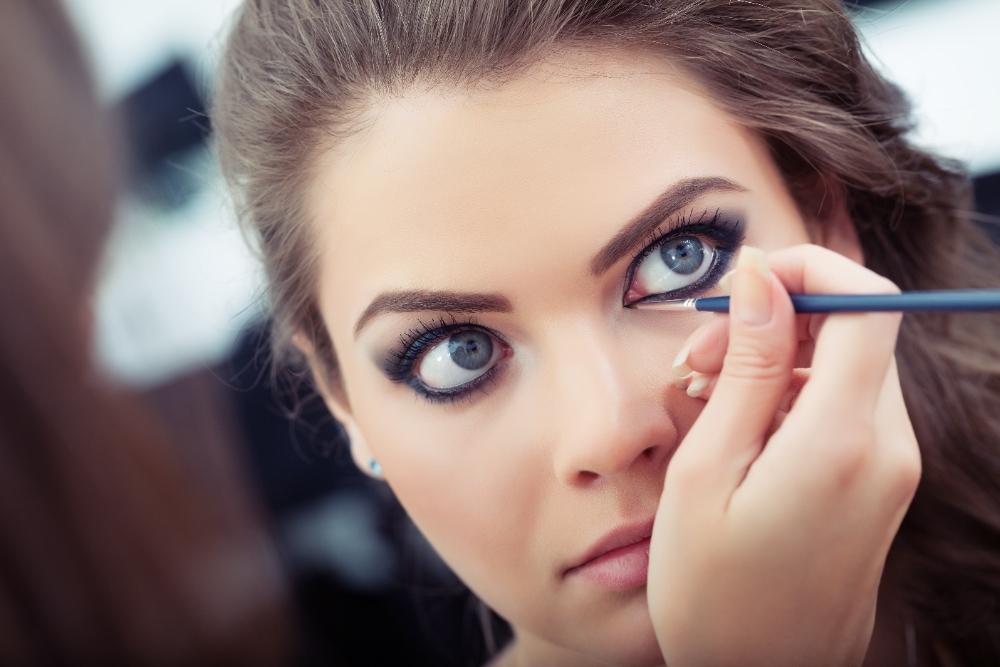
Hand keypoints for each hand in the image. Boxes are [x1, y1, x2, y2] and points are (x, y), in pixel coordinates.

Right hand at [647, 244, 920, 666]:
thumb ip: (747, 368)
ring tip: (705, 397)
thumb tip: (763, 277)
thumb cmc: (713, 591)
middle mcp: (888, 449)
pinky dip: (793, 397)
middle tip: (697, 356)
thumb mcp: (707, 472)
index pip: (866, 301)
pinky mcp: (881, 486)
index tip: (746, 281)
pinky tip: (737, 430)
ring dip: (779, 360)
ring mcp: (892, 470)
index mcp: (843, 441)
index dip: (810, 266)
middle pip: (855, 329)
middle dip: (777, 319)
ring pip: (847, 366)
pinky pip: (847, 408)